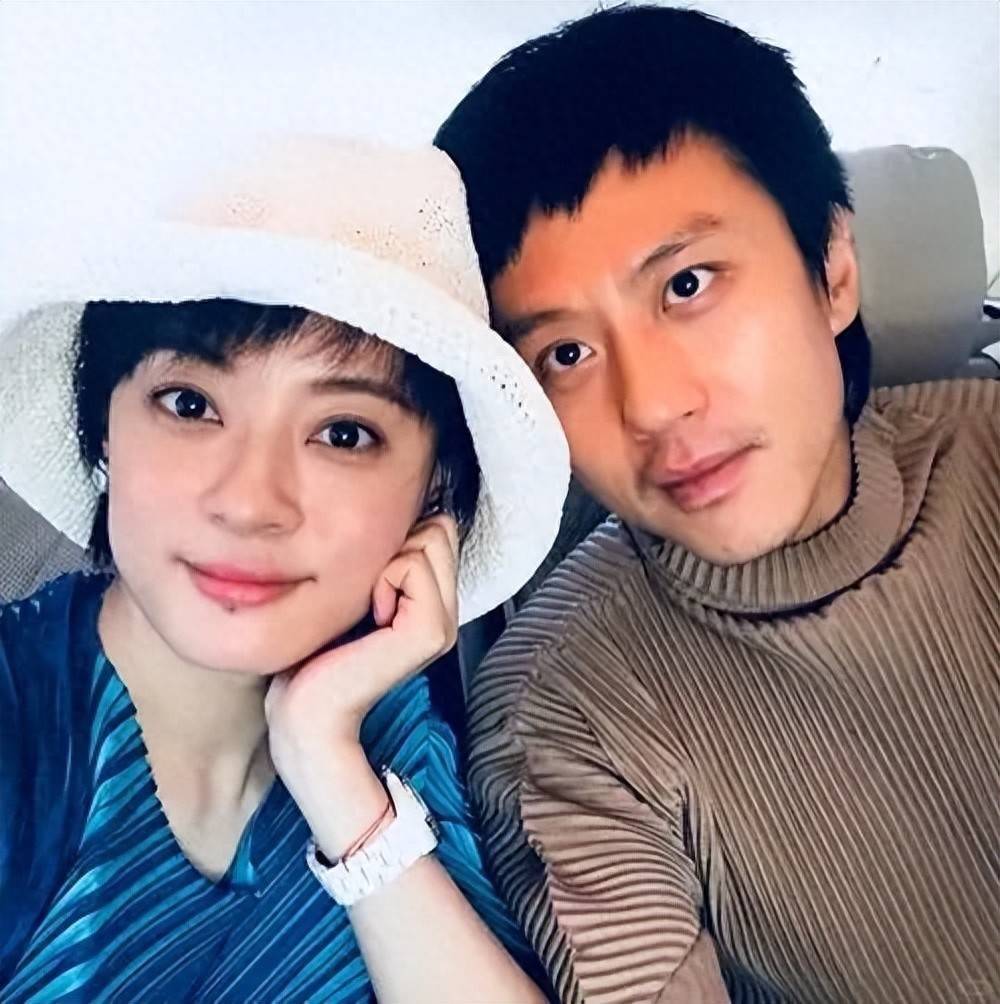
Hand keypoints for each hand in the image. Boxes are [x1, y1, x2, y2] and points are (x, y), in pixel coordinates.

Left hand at [265, 513, 458, 771]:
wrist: (306, 712)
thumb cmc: (316, 651)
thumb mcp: (356, 592)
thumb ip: (384, 561)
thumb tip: (398, 517)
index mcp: (432, 602)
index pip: (440, 529)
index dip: (399, 539)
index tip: (369, 584)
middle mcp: (447, 612)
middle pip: (439, 529)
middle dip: (396, 545)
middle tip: (369, 596)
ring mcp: (444, 624)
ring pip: (429, 541)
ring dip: (387, 563)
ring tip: (369, 608)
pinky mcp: (431, 633)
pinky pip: (413, 566)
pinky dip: (383, 580)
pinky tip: (371, 617)